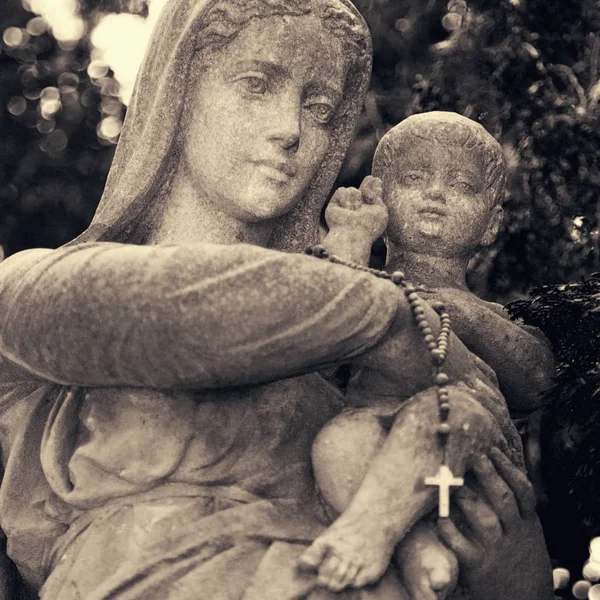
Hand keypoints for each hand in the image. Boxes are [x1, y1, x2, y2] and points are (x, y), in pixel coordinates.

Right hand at [325, 176, 387, 242]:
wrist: (353, 234)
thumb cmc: (368, 227)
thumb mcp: (381, 211)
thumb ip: (378, 197)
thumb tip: (372, 185)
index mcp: (369, 211)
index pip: (372, 197)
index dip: (374, 189)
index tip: (378, 181)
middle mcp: (358, 209)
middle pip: (362, 191)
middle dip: (367, 185)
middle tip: (370, 178)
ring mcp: (345, 207)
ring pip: (352, 190)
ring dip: (355, 200)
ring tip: (354, 210)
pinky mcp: (334, 206)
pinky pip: (342, 191)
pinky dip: (345, 199)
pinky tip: (346, 209)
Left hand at [437, 448, 552, 599]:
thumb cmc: (523, 565)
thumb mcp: (530, 538)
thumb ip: (518, 514)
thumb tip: (501, 478)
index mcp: (529, 526)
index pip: (523, 491)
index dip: (508, 469)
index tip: (494, 450)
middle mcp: (515, 535)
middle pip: (503, 499)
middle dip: (488, 475)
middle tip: (473, 455)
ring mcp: (497, 551)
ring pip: (483, 519)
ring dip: (466, 499)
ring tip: (453, 483)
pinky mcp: (479, 567)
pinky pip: (461, 545)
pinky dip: (448, 530)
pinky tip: (439, 518)